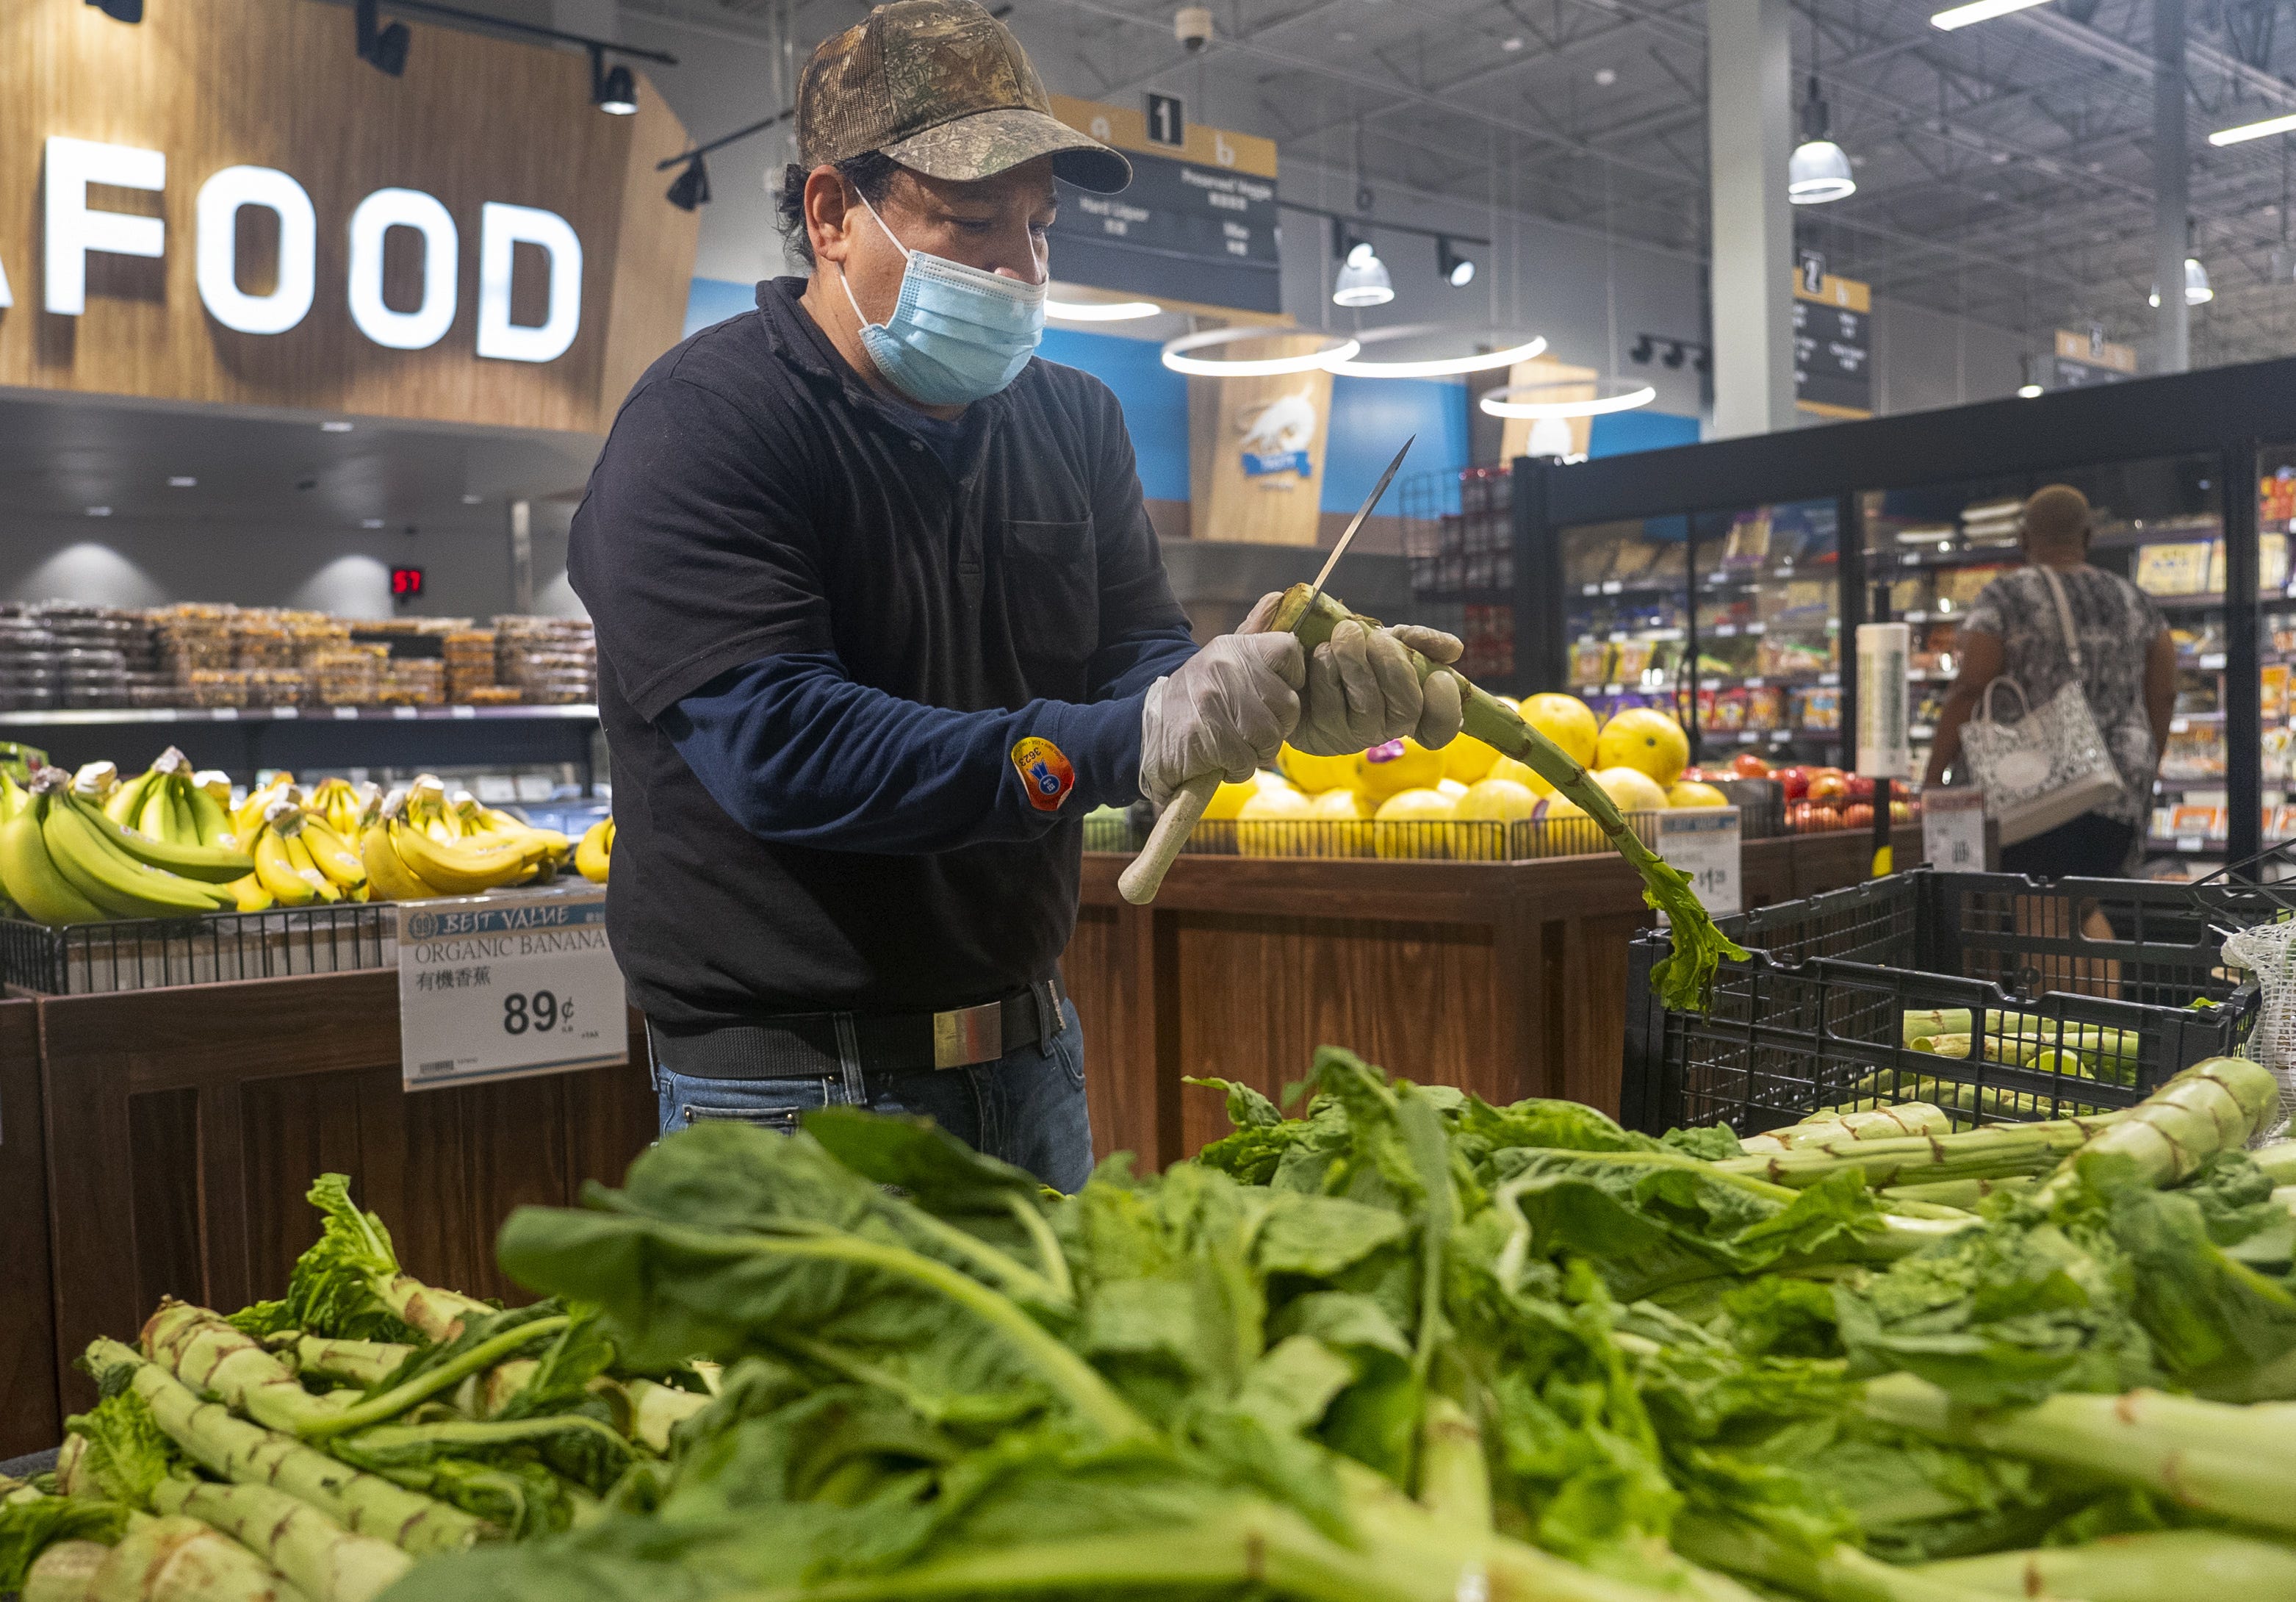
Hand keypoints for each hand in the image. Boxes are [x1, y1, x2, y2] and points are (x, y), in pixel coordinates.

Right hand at [1137, 628, 1304, 806]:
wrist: (1145, 729)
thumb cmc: (1197, 699)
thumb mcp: (1223, 659)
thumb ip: (1255, 633)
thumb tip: (1280, 596)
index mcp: (1234, 647)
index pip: (1288, 650)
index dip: (1291, 678)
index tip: (1272, 693)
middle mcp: (1224, 668)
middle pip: (1287, 703)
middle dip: (1276, 727)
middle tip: (1252, 730)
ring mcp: (1213, 701)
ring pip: (1270, 735)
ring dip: (1258, 752)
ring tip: (1237, 746)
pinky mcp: (1204, 736)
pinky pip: (1245, 759)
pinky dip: (1237, 768)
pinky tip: (1221, 760)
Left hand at [1289, 615, 1464, 756]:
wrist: (1291, 656)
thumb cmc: (1344, 648)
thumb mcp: (1382, 638)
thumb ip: (1416, 641)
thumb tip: (1454, 649)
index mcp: (1408, 706)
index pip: (1439, 728)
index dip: (1446, 708)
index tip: (1439, 676)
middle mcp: (1385, 727)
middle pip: (1407, 709)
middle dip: (1394, 667)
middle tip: (1376, 638)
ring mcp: (1351, 735)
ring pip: (1368, 706)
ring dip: (1356, 663)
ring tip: (1344, 634)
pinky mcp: (1318, 734)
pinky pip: (1331, 704)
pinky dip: (1326, 671)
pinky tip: (1318, 653)